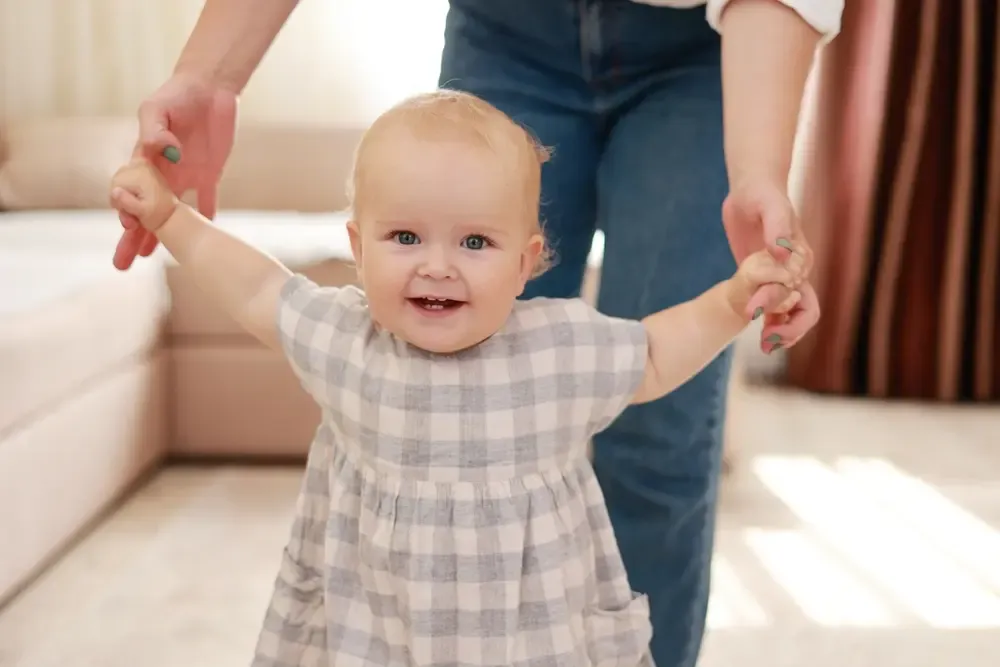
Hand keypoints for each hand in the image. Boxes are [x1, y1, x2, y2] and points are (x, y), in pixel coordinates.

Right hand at [114, 72, 236, 270]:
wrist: (210, 88)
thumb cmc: (177, 94)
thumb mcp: (158, 107)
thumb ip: (154, 129)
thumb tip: (160, 148)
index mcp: (145, 159)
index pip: (130, 191)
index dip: (127, 209)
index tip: (126, 225)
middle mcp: (162, 173)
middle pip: (144, 211)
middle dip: (133, 237)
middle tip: (123, 264)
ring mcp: (185, 175)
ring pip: (172, 214)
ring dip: (163, 236)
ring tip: (151, 259)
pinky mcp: (210, 174)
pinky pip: (207, 201)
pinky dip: (206, 218)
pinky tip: (205, 239)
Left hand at [722, 179, 819, 349]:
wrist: (750, 191)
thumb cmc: (762, 194)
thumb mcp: (769, 205)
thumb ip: (778, 227)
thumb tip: (783, 253)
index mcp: (801, 257)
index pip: (797, 290)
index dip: (776, 304)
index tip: (751, 311)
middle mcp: (797, 270)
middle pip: (801, 310)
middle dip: (784, 328)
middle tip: (764, 342)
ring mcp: (783, 277)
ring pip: (794, 315)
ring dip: (783, 332)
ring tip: (766, 346)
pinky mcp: (767, 278)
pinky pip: (777, 308)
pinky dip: (772, 323)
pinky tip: (760, 335)